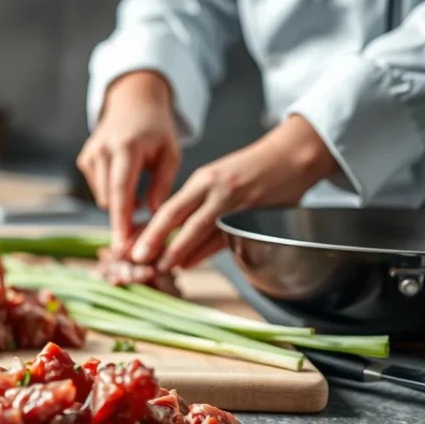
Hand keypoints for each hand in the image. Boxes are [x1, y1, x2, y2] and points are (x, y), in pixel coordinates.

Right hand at [77, 71, 180, 253]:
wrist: (133, 102)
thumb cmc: (156, 129)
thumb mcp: (170, 153)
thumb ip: (162, 184)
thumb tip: (154, 214)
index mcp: (126, 148)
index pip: (121, 190)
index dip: (121, 220)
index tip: (122, 243)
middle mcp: (103, 151)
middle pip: (110, 199)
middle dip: (124, 220)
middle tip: (141, 234)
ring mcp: (90, 154)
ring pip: (104, 198)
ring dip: (122, 204)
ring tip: (141, 198)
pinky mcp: (85, 159)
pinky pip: (100, 189)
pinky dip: (113, 193)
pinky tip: (127, 180)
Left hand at [131, 114, 339, 270]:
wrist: (292, 156)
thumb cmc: (251, 169)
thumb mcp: (217, 177)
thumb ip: (195, 201)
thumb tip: (167, 230)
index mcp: (204, 179)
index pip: (170, 207)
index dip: (150, 228)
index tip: (132, 244)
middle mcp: (217, 190)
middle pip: (181, 219)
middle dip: (158, 241)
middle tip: (139, 259)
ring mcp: (236, 204)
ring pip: (202, 231)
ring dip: (181, 252)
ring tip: (162, 267)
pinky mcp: (254, 216)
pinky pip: (225, 238)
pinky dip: (205, 252)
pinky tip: (189, 262)